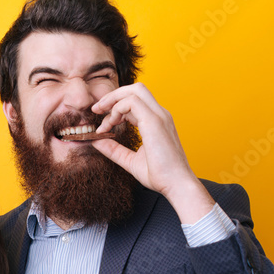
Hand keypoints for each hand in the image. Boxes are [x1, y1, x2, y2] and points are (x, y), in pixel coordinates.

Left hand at [91, 84, 215, 223]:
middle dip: (113, 95)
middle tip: (97, 109)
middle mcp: (160, 115)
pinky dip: (117, 109)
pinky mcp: (154, 121)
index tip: (102, 125)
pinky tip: (110, 124)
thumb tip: (96, 141)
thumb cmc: (160, 175)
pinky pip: (132, 102)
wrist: (177, 185)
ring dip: (113, 100)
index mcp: (156, 122)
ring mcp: (159, 116)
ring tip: (101, 115)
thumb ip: (114, 149)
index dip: (116, 108)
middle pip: (135, 88)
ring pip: (134, 90)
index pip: (135, 102)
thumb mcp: (130, 160)